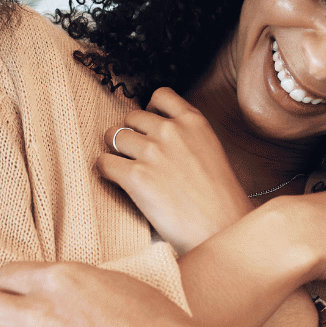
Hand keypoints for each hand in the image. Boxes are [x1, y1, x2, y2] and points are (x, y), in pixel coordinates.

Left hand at [98, 87, 252, 253]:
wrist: (222, 230)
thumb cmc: (220, 200)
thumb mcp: (211, 152)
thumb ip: (187, 137)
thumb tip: (159, 135)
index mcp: (194, 122)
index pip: (160, 96)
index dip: (150, 111)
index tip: (149, 127)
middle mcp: (171, 131)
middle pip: (132, 118)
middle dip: (131, 134)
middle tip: (136, 156)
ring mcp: (152, 152)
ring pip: (113, 136)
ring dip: (115, 151)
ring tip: (124, 169)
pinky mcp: (135, 177)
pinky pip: (103, 163)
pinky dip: (105, 171)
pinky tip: (116, 182)